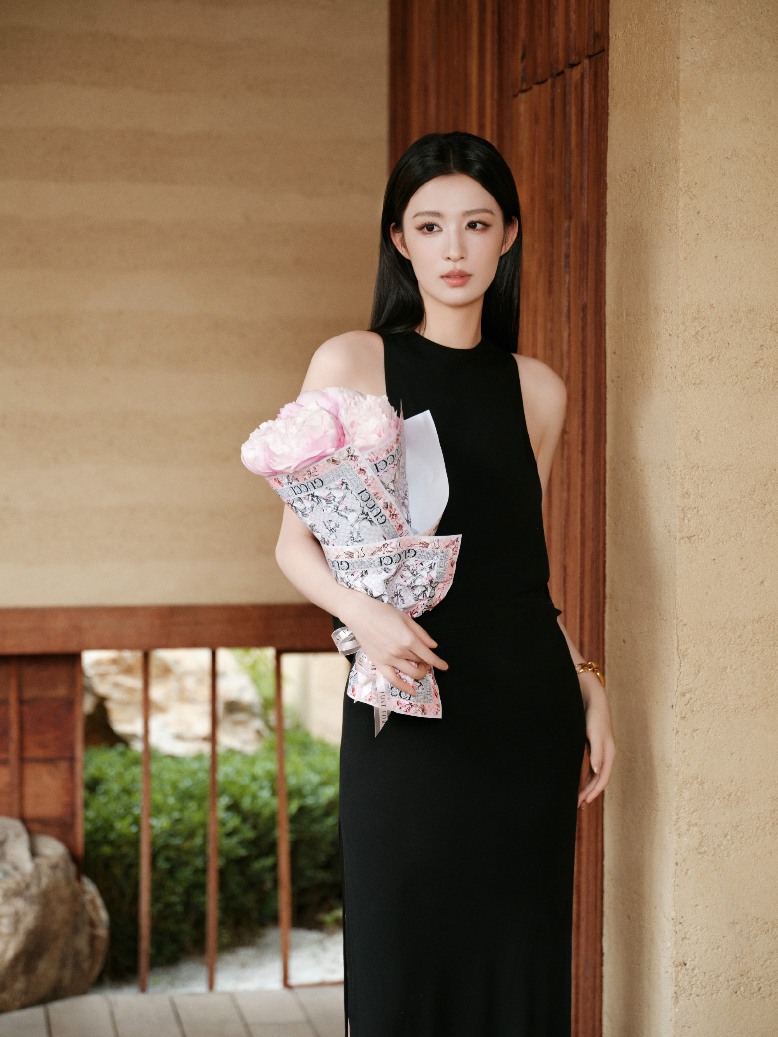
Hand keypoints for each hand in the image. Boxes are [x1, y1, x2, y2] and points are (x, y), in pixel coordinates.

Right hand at [338, 591, 447, 696]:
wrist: (359, 614)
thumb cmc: (382, 612)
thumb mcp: (406, 618)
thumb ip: (421, 633)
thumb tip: (433, 646)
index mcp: (408, 639)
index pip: (428, 656)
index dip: (439, 662)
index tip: (445, 666)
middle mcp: (400, 651)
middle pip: (420, 662)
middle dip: (426, 662)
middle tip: (425, 658)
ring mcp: (389, 659)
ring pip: (411, 673)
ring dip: (419, 672)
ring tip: (419, 667)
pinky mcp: (378, 663)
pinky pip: (393, 680)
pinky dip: (404, 687)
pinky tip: (412, 691)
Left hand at [577, 676, 615, 809]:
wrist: (592, 699)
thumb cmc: (593, 716)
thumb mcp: (594, 734)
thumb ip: (596, 752)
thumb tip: (597, 770)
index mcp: (608, 754)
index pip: (602, 779)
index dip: (593, 792)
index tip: (583, 802)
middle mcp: (607, 755)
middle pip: (599, 780)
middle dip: (590, 794)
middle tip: (578, 806)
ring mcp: (601, 752)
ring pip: (596, 776)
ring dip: (589, 788)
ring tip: (579, 800)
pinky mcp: (595, 748)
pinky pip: (593, 769)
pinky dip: (588, 778)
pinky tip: (581, 784)